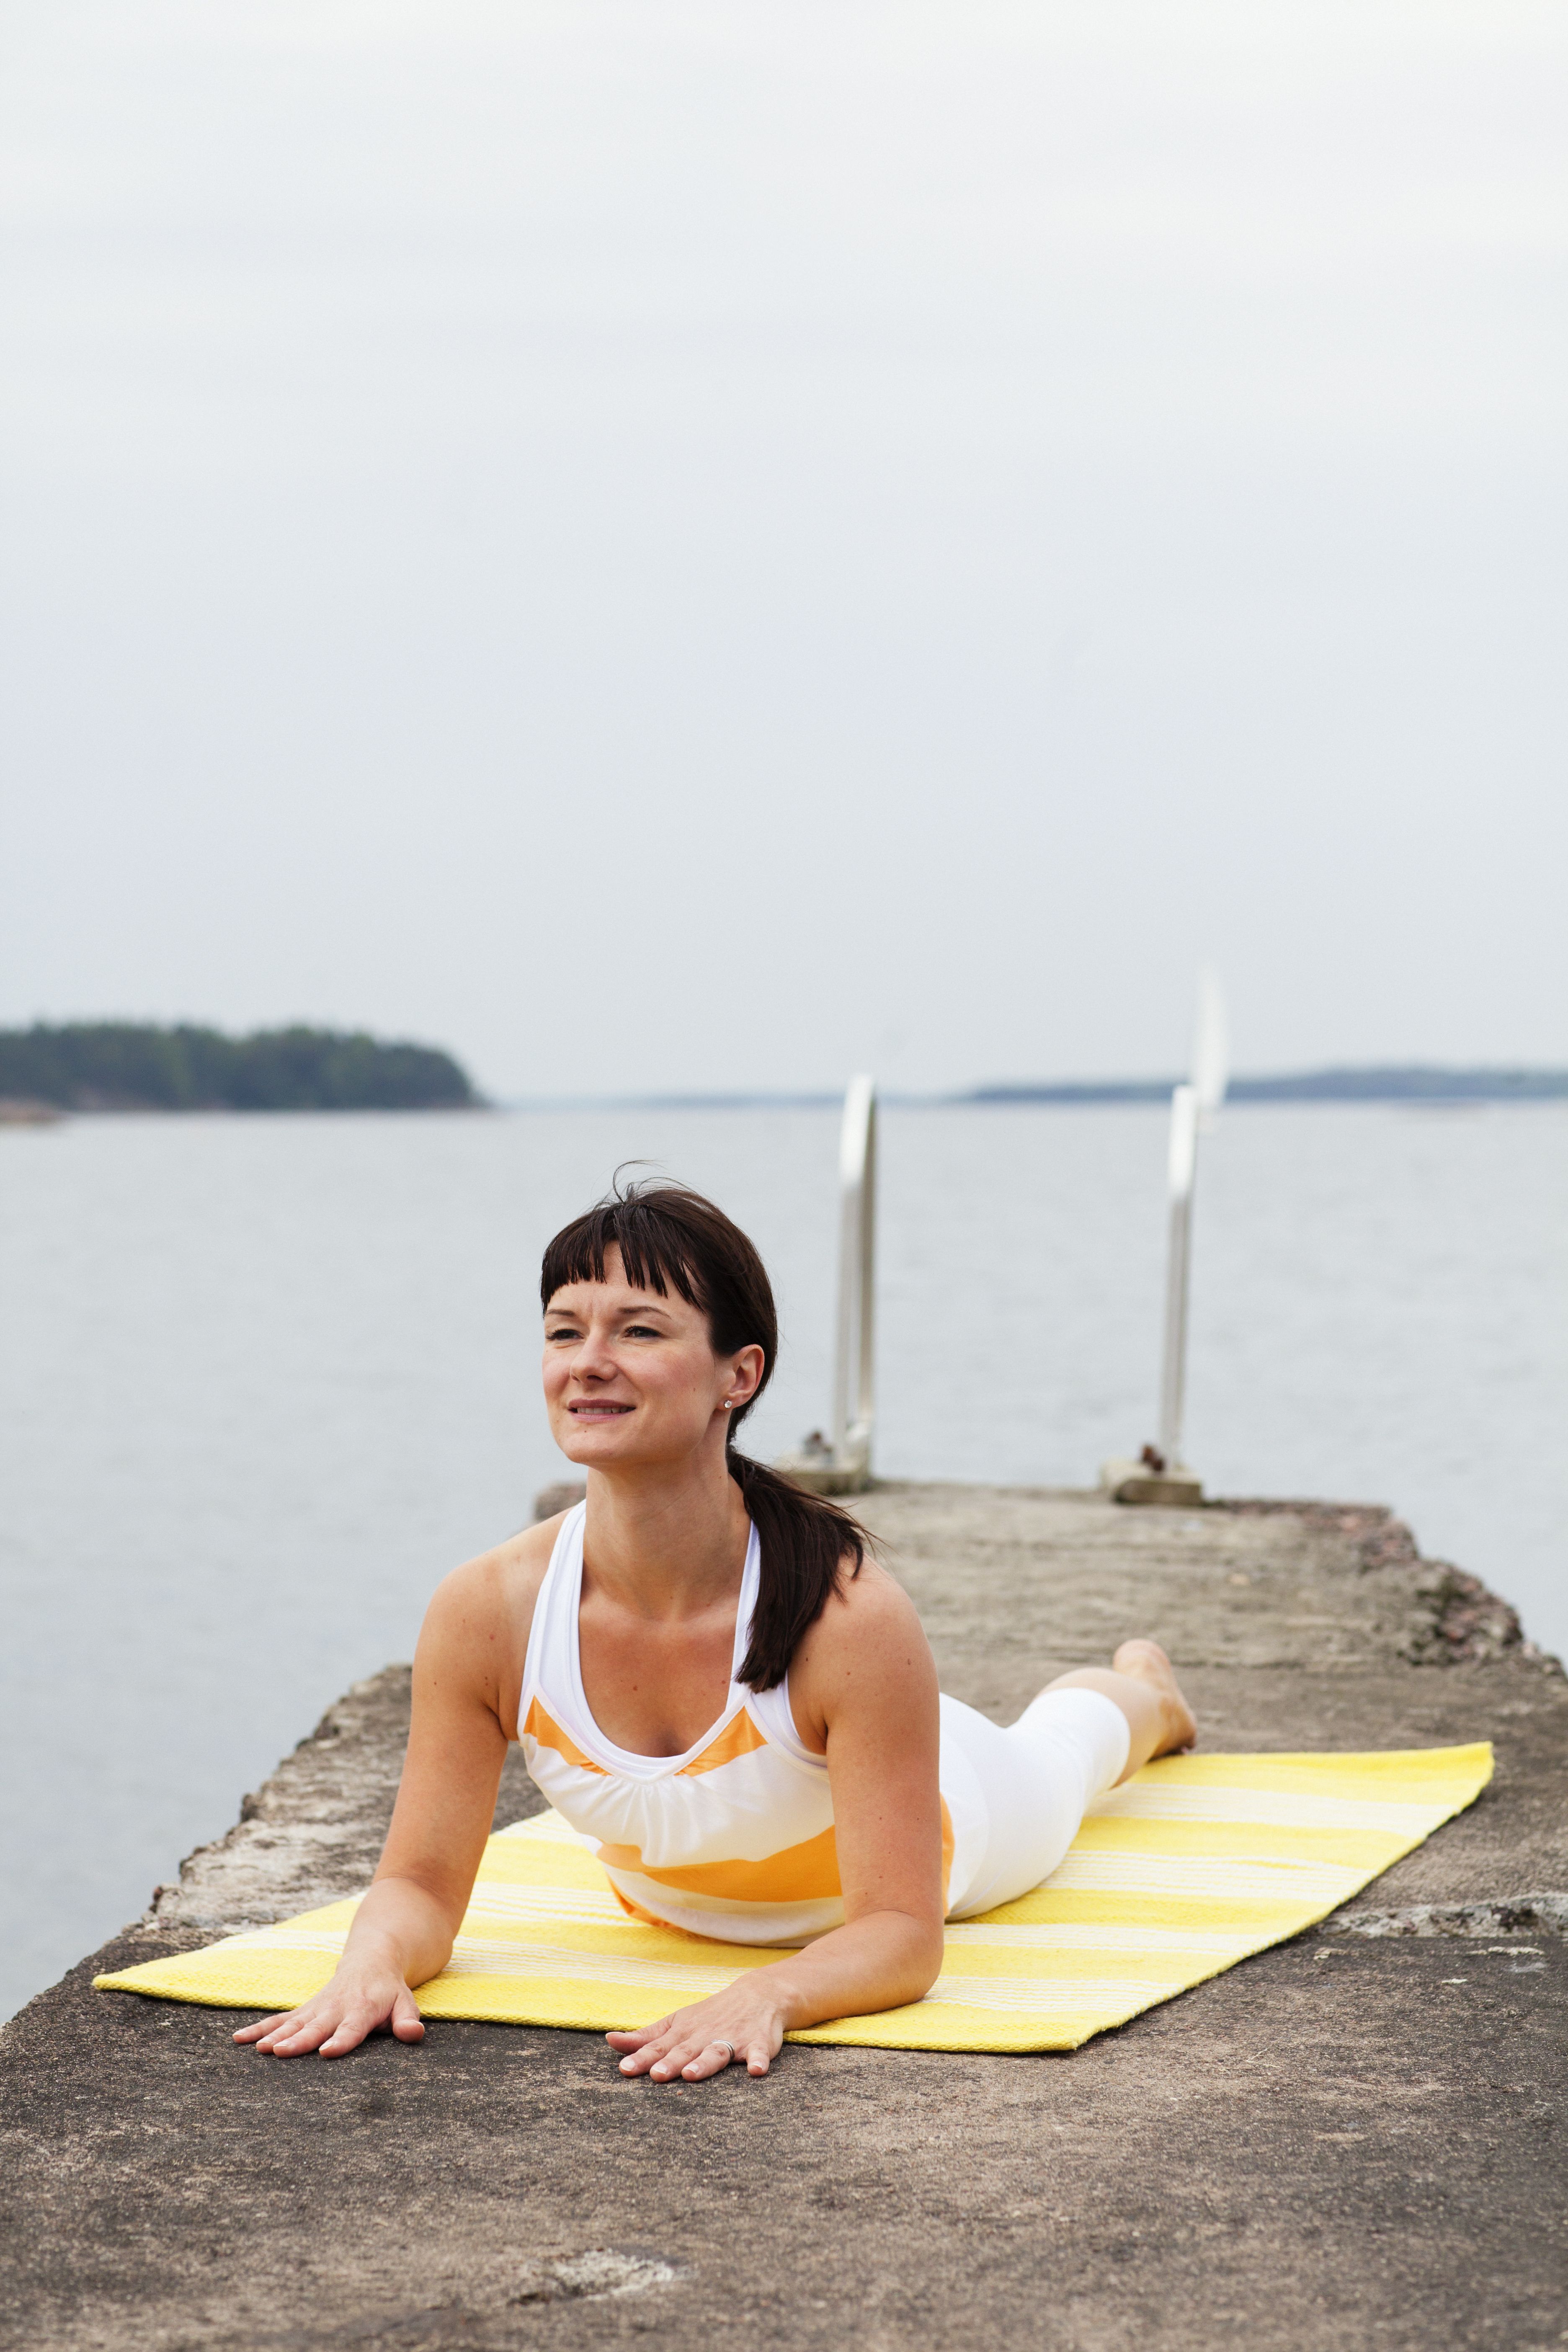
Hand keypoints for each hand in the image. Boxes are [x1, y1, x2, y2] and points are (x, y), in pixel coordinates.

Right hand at [233, 1970, 425, 2058]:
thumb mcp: (405, 2003)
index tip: (327, 2053)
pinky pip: (279, 2019)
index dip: (341, 2040)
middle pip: (317, 2027)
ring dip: (275, 2035)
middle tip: (280, 2053)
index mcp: (363, 2009)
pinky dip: (259, 2028)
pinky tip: (239, 2039)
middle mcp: (337, 2008)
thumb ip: (407, 2020)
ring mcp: (317, 2008)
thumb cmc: (389, 1991)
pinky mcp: (305, 2010)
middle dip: (299, 2040)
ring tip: (259, 2049)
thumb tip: (414, 2035)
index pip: (352, 2028)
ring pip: (293, 2022)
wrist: (371, 1959)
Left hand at [606, 1983, 786, 2080]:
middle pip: (686, 2051)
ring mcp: (732, 2039)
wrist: (757, 1995)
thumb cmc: (709, 2016)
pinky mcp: (759, 2043)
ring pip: (717, 2052)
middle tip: (658, 2075)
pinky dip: (759, 2060)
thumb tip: (609, 2041)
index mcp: (684, 2032)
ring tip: (693, 2073)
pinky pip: (760, 2053)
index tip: (625, 2070)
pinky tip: (757, 2070)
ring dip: (705, 2062)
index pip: (659, 2047)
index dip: (642, 2058)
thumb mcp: (676, 2023)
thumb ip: (645, 2038)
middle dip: (671, 2063)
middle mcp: (705, 2035)